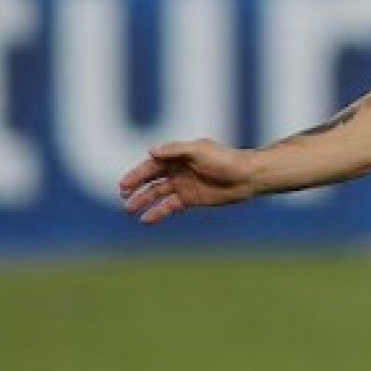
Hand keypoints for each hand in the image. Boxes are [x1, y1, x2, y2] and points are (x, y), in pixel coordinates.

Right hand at [119, 139, 259, 223]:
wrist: (247, 177)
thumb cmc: (225, 160)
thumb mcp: (200, 151)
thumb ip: (175, 150)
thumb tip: (151, 151)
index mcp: (179, 156)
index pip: (152, 165)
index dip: (137, 174)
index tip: (123, 185)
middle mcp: (179, 169)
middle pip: (151, 178)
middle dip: (136, 187)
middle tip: (123, 197)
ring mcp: (184, 184)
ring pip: (158, 193)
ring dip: (143, 201)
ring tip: (129, 210)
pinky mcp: (191, 198)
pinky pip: (169, 206)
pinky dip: (158, 212)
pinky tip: (146, 220)